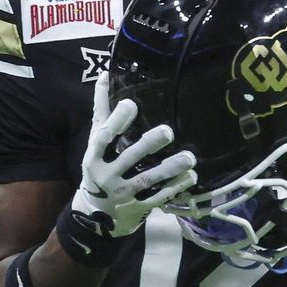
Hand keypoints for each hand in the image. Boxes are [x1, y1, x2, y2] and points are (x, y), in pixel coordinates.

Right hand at [70, 75, 197, 236]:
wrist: (96, 212)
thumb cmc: (99, 165)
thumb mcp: (95, 140)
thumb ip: (101, 110)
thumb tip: (104, 73)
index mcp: (95, 155)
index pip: (103, 137)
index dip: (116, 122)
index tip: (131, 104)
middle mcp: (107, 174)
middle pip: (128, 158)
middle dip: (148, 145)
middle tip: (168, 131)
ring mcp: (123, 193)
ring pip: (147, 180)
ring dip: (169, 168)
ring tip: (189, 157)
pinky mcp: (138, 207)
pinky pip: (158, 196)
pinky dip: (175, 187)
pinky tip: (192, 177)